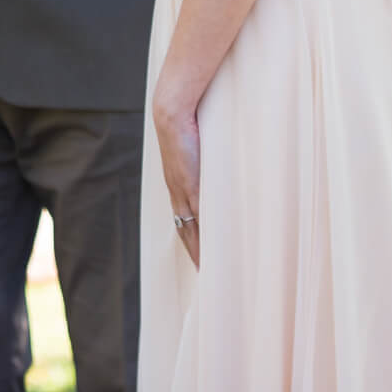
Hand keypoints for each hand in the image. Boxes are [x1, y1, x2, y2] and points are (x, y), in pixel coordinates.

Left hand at [150, 90, 201, 267]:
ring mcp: (183, 191)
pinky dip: (205, 237)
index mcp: (178, 187)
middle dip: (196, 255)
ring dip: (200, 252)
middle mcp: (178, 194)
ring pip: (191, 231)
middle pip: (186, 233)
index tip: (201, 262)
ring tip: (210, 273)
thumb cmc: (189, 126)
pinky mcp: (192, 186)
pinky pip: (199, 218)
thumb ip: (205, 166)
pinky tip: (212, 252)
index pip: (185, 223)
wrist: (173, 112)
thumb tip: (218, 177)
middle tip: (207, 278)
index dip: (193, 243)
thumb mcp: (198, 152)